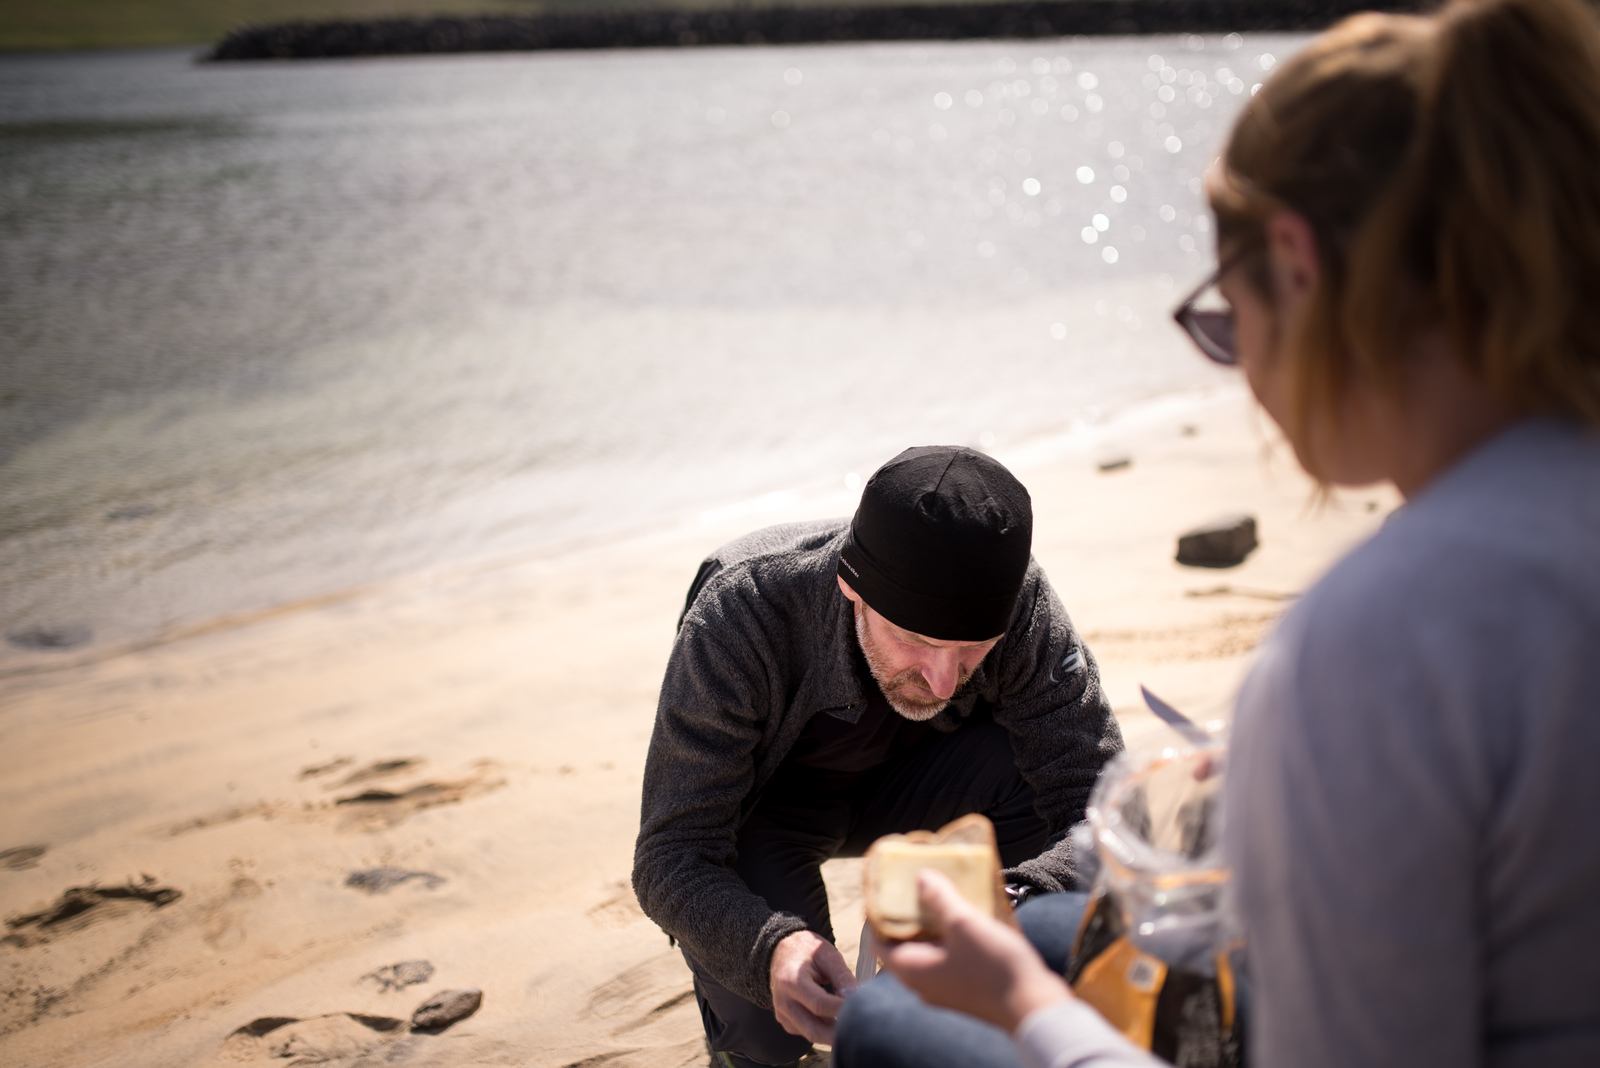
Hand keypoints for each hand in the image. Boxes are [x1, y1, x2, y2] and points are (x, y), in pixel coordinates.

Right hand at [769, 929, 858, 1044]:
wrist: (782, 952)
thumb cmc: (809, 951)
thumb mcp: (827, 955)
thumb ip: (842, 976)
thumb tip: (857, 997)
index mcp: (791, 981)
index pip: (819, 1005)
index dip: (842, 1010)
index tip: (862, 1010)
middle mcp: (783, 1002)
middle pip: (815, 1030)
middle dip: (840, 1033)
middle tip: (862, 1029)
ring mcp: (782, 1014)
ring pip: (812, 1035)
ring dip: (833, 1033)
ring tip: (851, 1022)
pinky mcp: (786, 1022)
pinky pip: (807, 1033)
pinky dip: (824, 1029)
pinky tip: (834, 1017)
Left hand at [881, 870, 1072, 1032]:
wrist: (1034, 1008)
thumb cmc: (993, 968)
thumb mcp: (963, 924)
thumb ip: (938, 899)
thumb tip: (920, 877)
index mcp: (912, 970)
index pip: (878, 941)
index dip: (878, 914)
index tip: (887, 889)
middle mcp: (923, 983)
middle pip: (904, 944)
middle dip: (909, 914)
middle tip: (916, 885)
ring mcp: (946, 988)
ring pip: (929, 950)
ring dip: (933, 924)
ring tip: (943, 893)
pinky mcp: (967, 988)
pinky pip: (949, 957)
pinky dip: (951, 936)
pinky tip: (966, 916)